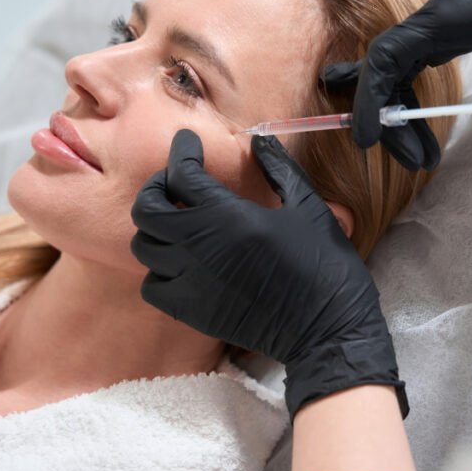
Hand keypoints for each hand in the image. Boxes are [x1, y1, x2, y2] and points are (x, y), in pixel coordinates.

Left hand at [131, 129, 406, 418]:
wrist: (327, 330)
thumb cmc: (325, 266)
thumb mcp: (309, 208)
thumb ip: (279, 170)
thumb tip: (259, 140)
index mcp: (229, 216)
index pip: (182, 173)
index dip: (182, 151)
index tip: (187, 143)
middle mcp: (200, 247)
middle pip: (147, 208)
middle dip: (157, 188)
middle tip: (177, 184)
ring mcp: (191, 282)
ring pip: (144, 246)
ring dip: (156, 229)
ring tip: (179, 224)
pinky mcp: (191, 311)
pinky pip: (152, 285)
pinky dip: (158, 270)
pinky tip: (182, 263)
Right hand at [324, 0, 471, 169]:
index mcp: (444, 17)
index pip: (385, 57)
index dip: (371, 98)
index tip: (369, 138)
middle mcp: (436, 21)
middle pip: (388, 71)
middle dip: (391, 119)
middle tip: (414, 160)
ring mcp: (445, 28)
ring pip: (402, 74)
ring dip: (405, 116)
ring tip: (425, 155)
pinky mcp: (458, 35)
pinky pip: (419, 71)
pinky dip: (417, 103)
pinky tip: (428, 126)